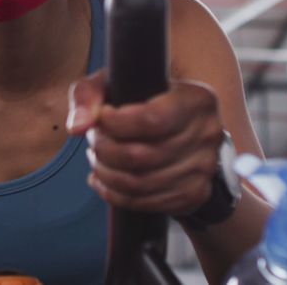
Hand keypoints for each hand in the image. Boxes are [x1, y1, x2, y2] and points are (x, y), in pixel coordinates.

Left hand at [66, 70, 223, 215]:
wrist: (179, 129)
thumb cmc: (142, 100)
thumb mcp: (114, 83)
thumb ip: (89, 95)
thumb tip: (78, 126)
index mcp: (197, 99)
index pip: (152, 120)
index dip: (115, 125)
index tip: (100, 119)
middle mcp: (208, 133)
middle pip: (142, 156)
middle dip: (104, 150)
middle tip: (94, 140)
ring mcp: (204, 168)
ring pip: (140, 184)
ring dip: (106, 174)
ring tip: (97, 158)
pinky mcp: (194, 194)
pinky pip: (146, 203)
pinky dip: (114, 194)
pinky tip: (104, 179)